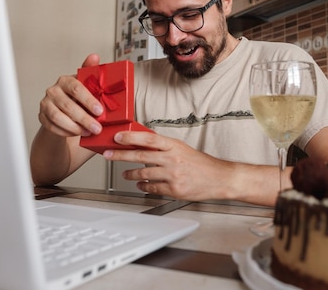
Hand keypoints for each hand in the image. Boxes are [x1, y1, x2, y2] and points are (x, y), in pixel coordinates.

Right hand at [38, 54, 104, 137]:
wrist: (65, 110)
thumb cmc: (79, 97)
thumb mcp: (87, 85)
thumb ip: (90, 72)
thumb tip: (94, 56)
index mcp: (65, 80)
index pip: (76, 88)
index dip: (88, 100)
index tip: (100, 111)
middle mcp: (53, 90)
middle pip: (68, 105)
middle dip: (84, 118)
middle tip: (97, 127)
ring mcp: (45, 104)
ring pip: (58, 117)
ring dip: (75, 127)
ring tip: (88, 132)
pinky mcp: (42, 117)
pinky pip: (52, 126)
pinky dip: (66, 132)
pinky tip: (78, 134)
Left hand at [103, 131, 235, 200]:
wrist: (219, 178)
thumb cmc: (201, 164)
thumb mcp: (182, 149)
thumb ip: (164, 147)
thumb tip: (142, 144)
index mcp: (174, 146)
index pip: (148, 138)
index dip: (131, 137)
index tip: (118, 137)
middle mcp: (172, 159)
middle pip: (141, 156)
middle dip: (120, 155)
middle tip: (108, 155)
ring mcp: (173, 175)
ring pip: (144, 173)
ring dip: (131, 173)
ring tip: (125, 173)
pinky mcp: (174, 190)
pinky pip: (152, 188)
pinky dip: (144, 186)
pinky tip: (141, 185)